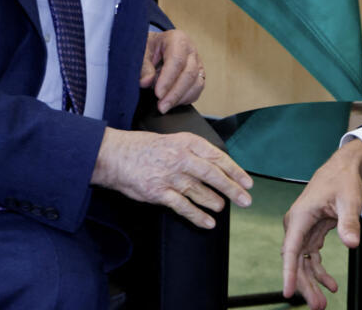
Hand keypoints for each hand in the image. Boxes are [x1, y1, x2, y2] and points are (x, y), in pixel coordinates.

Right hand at [92, 127, 252, 228]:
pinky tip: (208, 222)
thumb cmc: (142, 148)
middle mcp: (181, 158)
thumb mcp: (172, 140)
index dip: (235, 171)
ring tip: (223, 207)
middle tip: (246, 199)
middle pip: (213, 175)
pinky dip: (197, 216)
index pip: (217, 157)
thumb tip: (215, 166)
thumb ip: (192, 152)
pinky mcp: (159, 193)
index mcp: (186, 142)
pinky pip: (183, 207)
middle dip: (233, 189)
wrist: (114, 155)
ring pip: (200, 191)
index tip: (247, 181)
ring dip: (215, 201)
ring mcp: (170, 176)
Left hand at [141, 29, 203, 112]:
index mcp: (178, 39)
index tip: (158, 94)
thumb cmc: (149, 47)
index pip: (177, 60)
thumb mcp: (141, 51)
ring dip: (180, 98)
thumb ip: (143, 66)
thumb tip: (146, 82)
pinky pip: (197, 90)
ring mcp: (197, 63)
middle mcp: (191, 51)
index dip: (168, 79)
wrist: (155, 46)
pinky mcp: (199, 75)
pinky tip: (172, 102)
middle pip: (189, 74)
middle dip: (175, 93)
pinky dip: (185, 99)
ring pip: (196, 84)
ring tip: (164, 106)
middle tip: (161, 107)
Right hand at [281, 139, 361, 309]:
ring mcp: (303, 229)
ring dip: (312, 282)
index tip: (287, 292)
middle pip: (296, 261)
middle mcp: (297, 225)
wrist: (343, 169)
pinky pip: (311, 257)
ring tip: (323, 302)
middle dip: (304, 285)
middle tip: (318, 305)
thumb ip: (349, 223)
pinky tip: (331, 284)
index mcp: (300, 217)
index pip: (290, 250)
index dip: (288, 272)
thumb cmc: (342, 180)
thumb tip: (351, 243)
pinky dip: (320, 272)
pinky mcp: (311, 232)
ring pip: (302, 262)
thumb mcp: (349, 201)